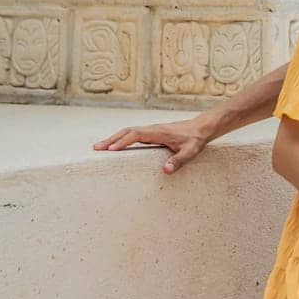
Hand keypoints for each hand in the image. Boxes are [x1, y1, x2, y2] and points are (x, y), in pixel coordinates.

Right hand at [92, 117, 212, 173]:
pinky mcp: (153, 133)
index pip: (136, 135)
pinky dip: (122, 138)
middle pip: (127, 131)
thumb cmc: (195, 139)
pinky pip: (134, 134)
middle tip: (96, 148)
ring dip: (114, 138)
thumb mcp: (191, 151)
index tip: (110, 150)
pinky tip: (116, 146)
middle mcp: (152, 129)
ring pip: (129, 132)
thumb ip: (179, 160)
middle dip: (111, 139)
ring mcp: (152, 130)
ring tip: (100, 147)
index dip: (123, 142)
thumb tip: (166, 170)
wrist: (202, 127)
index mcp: (158, 132)